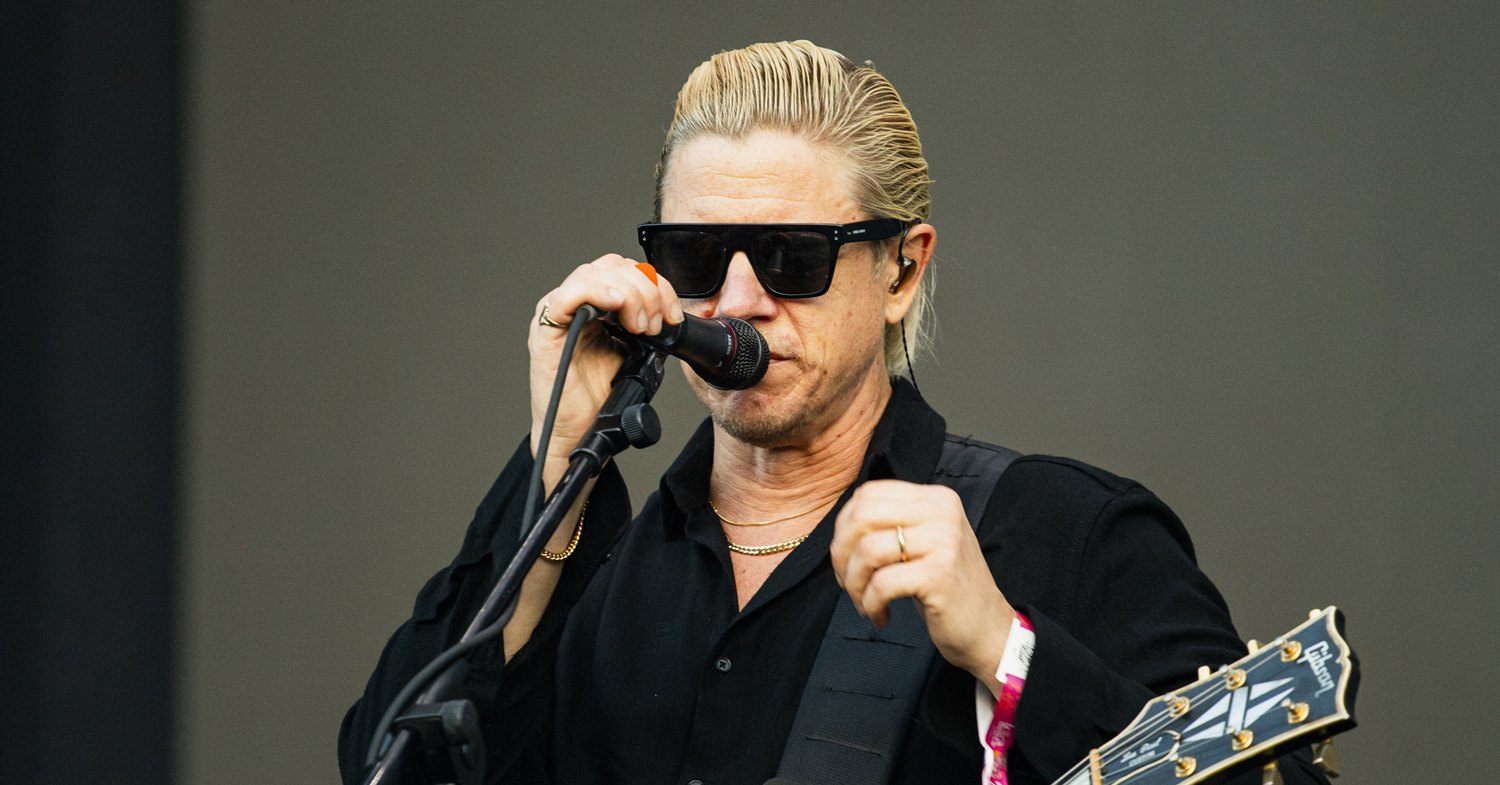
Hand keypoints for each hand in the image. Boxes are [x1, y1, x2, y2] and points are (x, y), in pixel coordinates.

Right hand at [528, 255, 683, 493]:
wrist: (578, 431)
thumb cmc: (598, 397)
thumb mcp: (634, 353)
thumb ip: (644, 326)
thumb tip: (668, 312)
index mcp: (597, 305)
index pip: (626, 270)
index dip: (655, 284)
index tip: (672, 314)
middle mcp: (576, 304)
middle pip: (613, 267)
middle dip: (646, 290)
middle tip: (654, 324)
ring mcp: (559, 315)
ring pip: (593, 274)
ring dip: (628, 294)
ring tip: (638, 327)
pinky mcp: (544, 332)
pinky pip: (564, 297)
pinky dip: (593, 292)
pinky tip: (614, 305)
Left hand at [829, 480, 1013, 691]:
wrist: (989, 627)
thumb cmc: (946, 587)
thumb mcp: (924, 541)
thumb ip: (892, 523)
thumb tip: (840, 527)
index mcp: (935, 498)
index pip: (868, 494)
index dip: (844, 526)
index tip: (846, 557)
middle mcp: (941, 511)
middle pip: (862, 516)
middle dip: (842, 554)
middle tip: (848, 582)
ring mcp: (943, 541)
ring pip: (867, 550)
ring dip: (854, 583)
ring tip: (864, 603)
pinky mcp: (939, 574)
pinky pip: (881, 583)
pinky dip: (871, 604)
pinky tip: (881, 616)